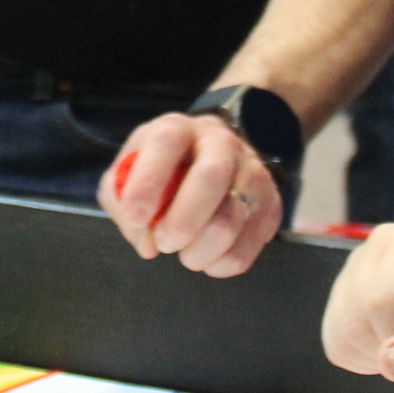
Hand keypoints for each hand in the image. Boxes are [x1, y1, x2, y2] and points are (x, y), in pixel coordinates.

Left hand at [99, 114, 281, 277]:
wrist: (206, 158)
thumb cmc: (159, 171)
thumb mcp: (126, 176)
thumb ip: (122, 203)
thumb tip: (147, 242)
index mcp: (177, 129)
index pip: (166, 143)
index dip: (148, 183)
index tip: (136, 218)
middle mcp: (219, 142)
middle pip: (211, 178)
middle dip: (182, 222)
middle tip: (164, 243)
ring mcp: (251, 170)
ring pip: (231, 220)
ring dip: (200, 251)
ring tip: (185, 253)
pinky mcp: (270, 202)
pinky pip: (249, 244)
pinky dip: (222, 263)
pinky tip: (208, 257)